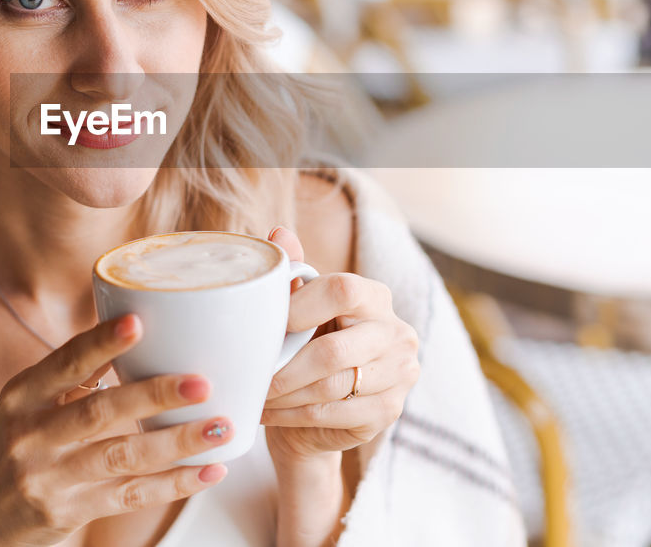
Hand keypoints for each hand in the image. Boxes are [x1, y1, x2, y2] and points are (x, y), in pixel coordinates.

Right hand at [0, 314, 232, 546]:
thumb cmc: (10, 451)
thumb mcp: (24, 408)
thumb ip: (69, 377)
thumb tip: (130, 331)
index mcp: (21, 397)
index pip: (64, 364)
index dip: (100, 343)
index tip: (137, 322)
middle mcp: (30, 436)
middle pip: (98, 411)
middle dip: (153, 395)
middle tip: (200, 382)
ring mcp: (49, 478)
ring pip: (122, 456)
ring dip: (176, 442)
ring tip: (219, 426)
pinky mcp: (68, 512)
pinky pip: (130, 496)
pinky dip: (174, 484)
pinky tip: (207, 471)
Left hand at [260, 227, 419, 464]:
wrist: (323, 412)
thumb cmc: (309, 348)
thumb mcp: (302, 310)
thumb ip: (294, 273)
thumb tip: (277, 233)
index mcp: (376, 296)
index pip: (342, 290)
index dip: (300, 307)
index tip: (268, 326)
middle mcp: (397, 333)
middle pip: (333, 351)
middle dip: (283, 368)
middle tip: (251, 374)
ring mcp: (399, 375)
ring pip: (330, 387)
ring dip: (284, 395)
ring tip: (254, 394)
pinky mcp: (390, 412)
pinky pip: (333, 414)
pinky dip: (293, 415)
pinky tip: (268, 413)